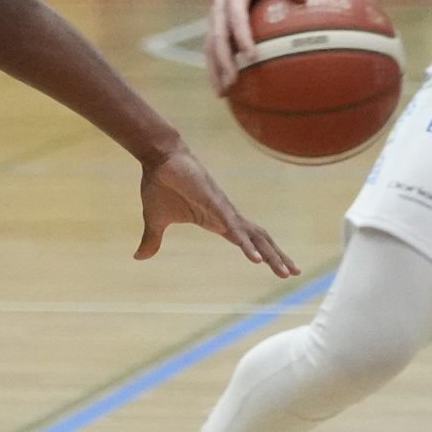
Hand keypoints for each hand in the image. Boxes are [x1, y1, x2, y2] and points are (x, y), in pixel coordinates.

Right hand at [135, 145, 298, 277]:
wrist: (158, 158)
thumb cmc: (160, 185)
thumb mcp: (155, 221)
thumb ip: (152, 241)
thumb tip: (138, 258)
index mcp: (217, 222)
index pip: (247, 241)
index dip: (264, 254)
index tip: (279, 268)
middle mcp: (226, 216)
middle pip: (259, 239)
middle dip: (276, 256)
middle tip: (293, 273)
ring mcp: (223, 210)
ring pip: (253, 236)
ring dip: (269, 254)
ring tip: (283, 271)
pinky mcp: (215, 203)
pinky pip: (234, 227)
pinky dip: (246, 243)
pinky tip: (256, 258)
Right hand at [205, 0, 305, 94]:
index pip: (236, 17)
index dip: (242, 37)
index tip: (251, 56)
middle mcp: (220, 7)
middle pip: (217, 37)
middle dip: (223, 61)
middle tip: (234, 82)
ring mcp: (215, 18)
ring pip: (210, 47)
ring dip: (214, 70)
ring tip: (222, 94)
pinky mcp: (216, 26)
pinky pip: (213, 49)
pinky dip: (216, 67)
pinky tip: (225, 87)